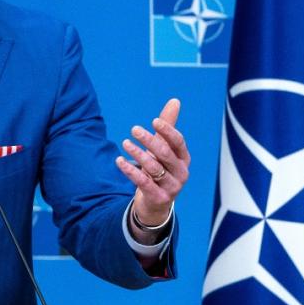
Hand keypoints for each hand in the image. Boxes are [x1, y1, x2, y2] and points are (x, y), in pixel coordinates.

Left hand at [115, 97, 190, 236]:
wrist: (156, 204)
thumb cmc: (161, 170)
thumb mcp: (164, 149)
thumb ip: (167, 127)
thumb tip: (175, 100)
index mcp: (184, 158)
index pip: (178, 142)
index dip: (167, 131)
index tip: (153, 120)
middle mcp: (182, 172)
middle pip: (165, 153)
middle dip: (149, 140)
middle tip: (134, 129)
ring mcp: (172, 187)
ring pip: (154, 168)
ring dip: (138, 154)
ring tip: (125, 143)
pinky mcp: (160, 198)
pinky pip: (143, 182)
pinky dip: (130, 170)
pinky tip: (119, 160)